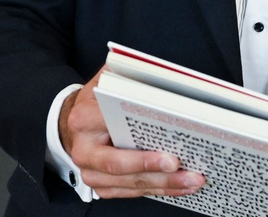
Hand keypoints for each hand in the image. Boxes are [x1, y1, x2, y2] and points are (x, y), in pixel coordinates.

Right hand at [59, 67, 205, 198]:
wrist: (74, 121)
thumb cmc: (97, 99)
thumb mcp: (109, 78)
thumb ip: (132, 76)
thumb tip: (169, 77)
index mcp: (85, 119)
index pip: (116, 136)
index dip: (144, 152)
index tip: (172, 157)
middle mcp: (84, 150)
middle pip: (122, 168)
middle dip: (159, 173)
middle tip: (188, 172)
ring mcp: (91, 171)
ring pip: (129, 185)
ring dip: (164, 185)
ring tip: (193, 180)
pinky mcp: (101, 184)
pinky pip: (130, 192)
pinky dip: (157, 190)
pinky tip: (179, 185)